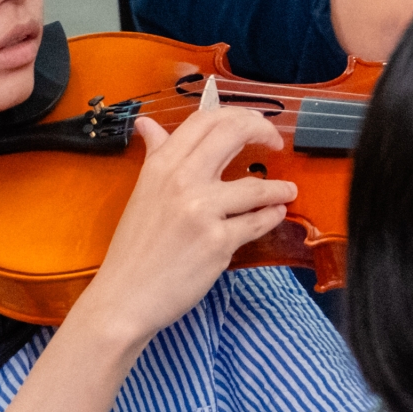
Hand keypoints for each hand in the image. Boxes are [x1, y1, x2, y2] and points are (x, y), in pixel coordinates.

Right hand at [75, 90, 299, 348]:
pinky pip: (258, 222)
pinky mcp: (219, 242)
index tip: (253, 125)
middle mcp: (181, 180)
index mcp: (161, 166)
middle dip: (264, 133)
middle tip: (276, 145)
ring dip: (279, 189)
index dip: (237, 115)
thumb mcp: (141, 193)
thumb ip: (155, 156)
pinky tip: (276, 215)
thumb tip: (148, 125)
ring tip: (286, 192)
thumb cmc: (135, 247)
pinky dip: (272, 217)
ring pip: (256, 186)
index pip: (205, 120)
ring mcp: (202, 211)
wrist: (126, 296)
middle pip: (233, 135)